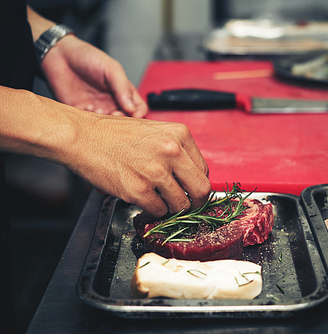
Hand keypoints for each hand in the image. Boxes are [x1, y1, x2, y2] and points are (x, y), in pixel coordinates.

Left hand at [41, 35, 147, 117]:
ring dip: (104, 122)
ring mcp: (97, 108)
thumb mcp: (111, 68)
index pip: (139, 109)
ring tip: (97, 110)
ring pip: (107, 125)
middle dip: (121, 121)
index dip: (138, 114)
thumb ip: (123, 87)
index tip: (132, 114)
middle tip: (114, 114)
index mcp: (123, 92)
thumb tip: (132, 108)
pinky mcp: (80, 112)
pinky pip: (88, 124)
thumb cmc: (87, 57)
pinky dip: (89, 121)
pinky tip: (86, 107)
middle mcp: (112, 103)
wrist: (59, 55)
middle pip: (124, 120)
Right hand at [65, 114, 211, 216]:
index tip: (191, 190)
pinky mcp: (139, 190)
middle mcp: (172, 152)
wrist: (82, 137)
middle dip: (196, 202)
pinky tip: (143, 198)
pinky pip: (158, 211)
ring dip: (171, 208)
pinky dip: (153, 210)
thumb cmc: (115, 134)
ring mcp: (156, 172)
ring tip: (158, 199)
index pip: (204, 170)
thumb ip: (176, 151)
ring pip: (180, 205)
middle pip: (201, 190)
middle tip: (187, 205)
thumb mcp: (155, 131)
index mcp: (180, 134)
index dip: (197, 183)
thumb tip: (191, 175)